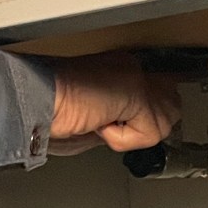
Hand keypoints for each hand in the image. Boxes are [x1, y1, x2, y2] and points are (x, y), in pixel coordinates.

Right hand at [43, 53, 181, 154]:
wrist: (36, 97)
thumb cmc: (52, 109)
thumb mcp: (93, 113)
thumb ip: (118, 116)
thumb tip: (139, 130)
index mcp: (122, 68)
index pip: (161, 92)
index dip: (149, 117)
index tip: (129, 126)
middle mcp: (133, 67)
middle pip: (171, 109)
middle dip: (146, 127)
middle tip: (109, 124)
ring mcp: (137, 78)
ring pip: (162, 125)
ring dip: (130, 135)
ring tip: (101, 122)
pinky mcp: (137, 95)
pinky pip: (148, 135)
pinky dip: (122, 140)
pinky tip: (99, 123)